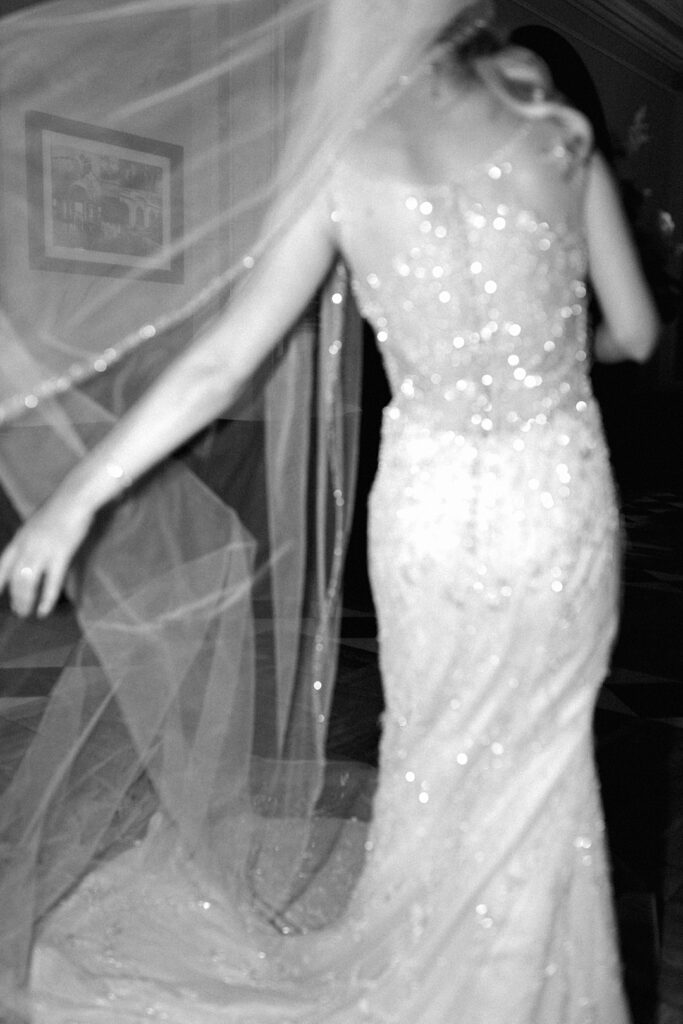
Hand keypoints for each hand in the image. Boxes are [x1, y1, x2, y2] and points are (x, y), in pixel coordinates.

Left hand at [0, 496, 93, 617]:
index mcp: (19, 539)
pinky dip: (46, 599)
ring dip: (25, 600)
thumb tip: (28, 553)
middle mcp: (26, 547)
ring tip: (25, 612)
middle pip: (14, 579)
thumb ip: (30, 540)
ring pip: (27, 583)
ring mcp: (42, 552)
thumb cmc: (59, 509)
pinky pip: (51, 583)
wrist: (74, 499)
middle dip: (14, 597)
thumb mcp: (36, 525)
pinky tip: (43, 611)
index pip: (2, 566)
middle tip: (18, 610)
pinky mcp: (60, 556)